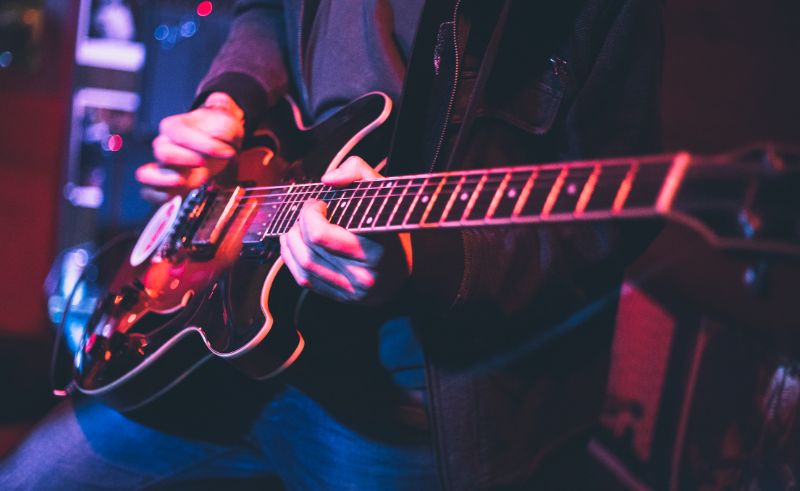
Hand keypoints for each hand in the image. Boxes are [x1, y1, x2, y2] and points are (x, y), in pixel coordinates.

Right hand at [136, 92, 244, 201]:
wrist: (218, 139)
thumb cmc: (218, 129)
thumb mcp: (226, 123)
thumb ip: (225, 131)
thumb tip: (225, 149)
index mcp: (174, 126)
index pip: (181, 134)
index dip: (206, 145)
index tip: (227, 152)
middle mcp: (164, 144)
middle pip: (162, 153)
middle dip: (186, 160)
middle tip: (204, 163)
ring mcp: (164, 165)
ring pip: (146, 175)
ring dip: (165, 181)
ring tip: (182, 182)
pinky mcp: (169, 183)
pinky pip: (150, 193)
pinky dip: (159, 197)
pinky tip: (176, 196)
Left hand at [279, 156, 412, 304]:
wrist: (404, 271)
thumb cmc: (392, 227)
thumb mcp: (384, 192)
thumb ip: (358, 172)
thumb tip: (327, 179)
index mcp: (377, 247)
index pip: (322, 235)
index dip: (310, 214)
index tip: (318, 203)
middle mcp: (364, 273)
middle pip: (310, 248)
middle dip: (299, 223)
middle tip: (308, 212)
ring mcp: (351, 289)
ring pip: (303, 264)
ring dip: (292, 240)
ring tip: (300, 226)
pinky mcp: (341, 297)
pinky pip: (303, 279)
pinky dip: (292, 258)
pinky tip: (296, 243)